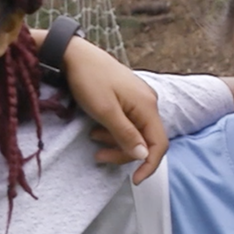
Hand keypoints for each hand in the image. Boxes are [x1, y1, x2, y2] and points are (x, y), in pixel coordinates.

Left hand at [55, 35, 165, 183]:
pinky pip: (128, 122)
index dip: (149, 165)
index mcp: (147, 106)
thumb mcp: (105, 112)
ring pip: (135, 132)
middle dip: (124, 152)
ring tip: (93, 138)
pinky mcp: (129, 97)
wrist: (74, 54)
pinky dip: (114, 131)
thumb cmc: (89, 80)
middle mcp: (148, 102)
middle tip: (99, 156)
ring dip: (116, 141)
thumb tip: (143, 155)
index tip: (134, 179)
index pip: (159, 143)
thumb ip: (126, 134)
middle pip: (146, 140)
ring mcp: (139, 99)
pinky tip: (97, 129)